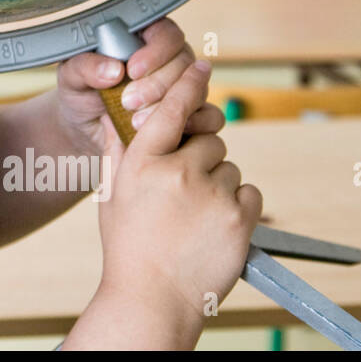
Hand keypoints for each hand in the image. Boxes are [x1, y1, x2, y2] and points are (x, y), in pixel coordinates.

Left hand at [53, 16, 222, 157]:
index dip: (155, 50)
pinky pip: (210, 116)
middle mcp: (169, 61)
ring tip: (136, 121)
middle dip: (157, 84)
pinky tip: (164, 134)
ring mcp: (184, 89)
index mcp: (143, 39)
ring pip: (197, 89)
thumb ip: (85, 67)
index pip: (166, 33)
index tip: (132, 70)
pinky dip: (191, 125)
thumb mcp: (72, 77)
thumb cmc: (80, 94)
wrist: (85, 132)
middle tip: (128, 101)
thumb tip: (112, 70)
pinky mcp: (191, 117)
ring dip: (171, 106)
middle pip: (184, 62)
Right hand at [95, 60, 263, 333]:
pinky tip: (214, 224)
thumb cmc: (128, 246)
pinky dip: (237, 204)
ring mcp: (210, 193)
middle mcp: (176, 171)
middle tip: (184, 189)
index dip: (188, 82)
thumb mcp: (111, 193)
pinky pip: (249, 191)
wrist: (152, 298)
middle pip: (207, 138)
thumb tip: (118, 116)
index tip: (202, 63)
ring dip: (218, 183)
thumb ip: (118, 151)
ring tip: (195, 215)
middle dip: (201, 156)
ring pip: (229, 166)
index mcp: (141, 161)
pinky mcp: (239, 216)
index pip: (170, 107)